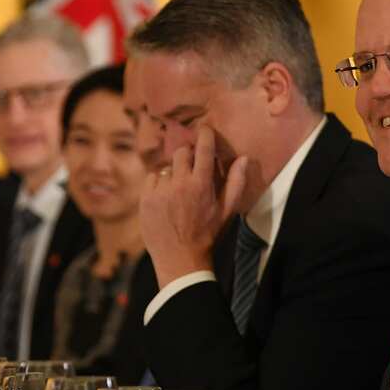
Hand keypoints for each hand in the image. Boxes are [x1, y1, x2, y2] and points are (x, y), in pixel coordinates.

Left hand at [139, 125, 247, 285]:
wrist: (180, 259)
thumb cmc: (207, 234)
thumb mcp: (227, 211)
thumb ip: (236, 182)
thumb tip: (244, 158)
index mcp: (201, 185)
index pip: (203, 149)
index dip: (205, 135)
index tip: (205, 130)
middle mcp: (179, 184)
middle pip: (181, 153)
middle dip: (188, 156)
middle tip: (192, 168)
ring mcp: (160, 191)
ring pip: (166, 167)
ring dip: (174, 173)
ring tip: (179, 191)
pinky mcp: (145, 199)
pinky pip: (152, 178)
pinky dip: (159, 183)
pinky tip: (165, 198)